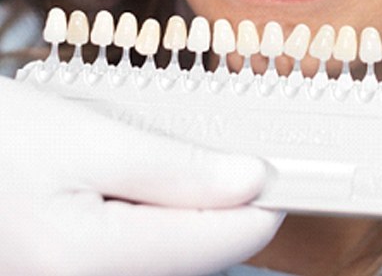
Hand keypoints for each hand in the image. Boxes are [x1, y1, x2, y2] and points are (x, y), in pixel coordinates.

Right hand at [0, 76, 282, 275]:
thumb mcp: (87, 138)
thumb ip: (173, 168)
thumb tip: (250, 181)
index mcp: (86, 260)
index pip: (217, 243)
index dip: (262, 203)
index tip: (288, 169)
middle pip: (195, 254)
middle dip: (224, 203)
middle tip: (237, 150)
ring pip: (168, 257)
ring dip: (191, 210)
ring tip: (188, 161)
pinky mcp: (73, 273)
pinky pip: (138, 254)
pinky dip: (158, 218)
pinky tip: (150, 183)